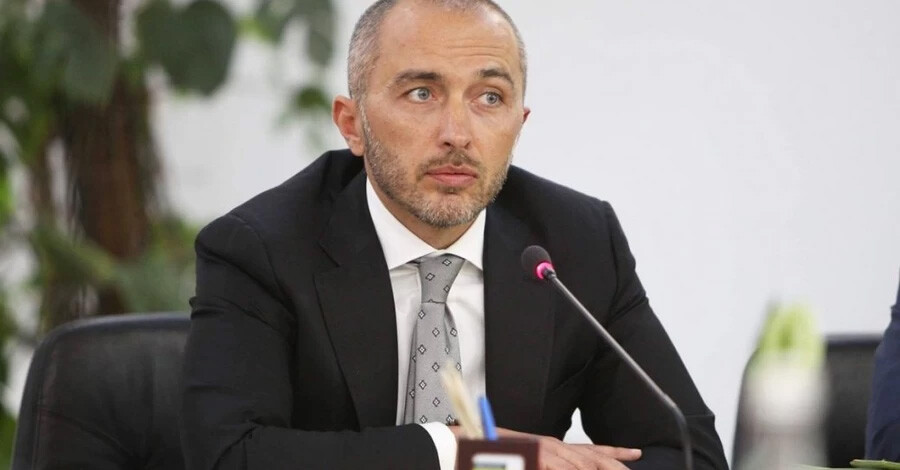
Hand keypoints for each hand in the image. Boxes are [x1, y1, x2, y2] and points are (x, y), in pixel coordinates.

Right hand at [449, 426, 640, 469]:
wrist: (470, 445)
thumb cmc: (499, 453)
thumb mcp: (532, 458)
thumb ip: (553, 463)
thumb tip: (571, 464)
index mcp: (555, 447)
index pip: (594, 450)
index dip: (616, 453)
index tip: (636, 454)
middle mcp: (554, 447)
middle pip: (594, 459)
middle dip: (615, 466)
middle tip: (633, 467)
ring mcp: (547, 452)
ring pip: (582, 464)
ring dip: (600, 468)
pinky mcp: (538, 457)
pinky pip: (562, 465)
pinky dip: (571, 466)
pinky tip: (579, 467)